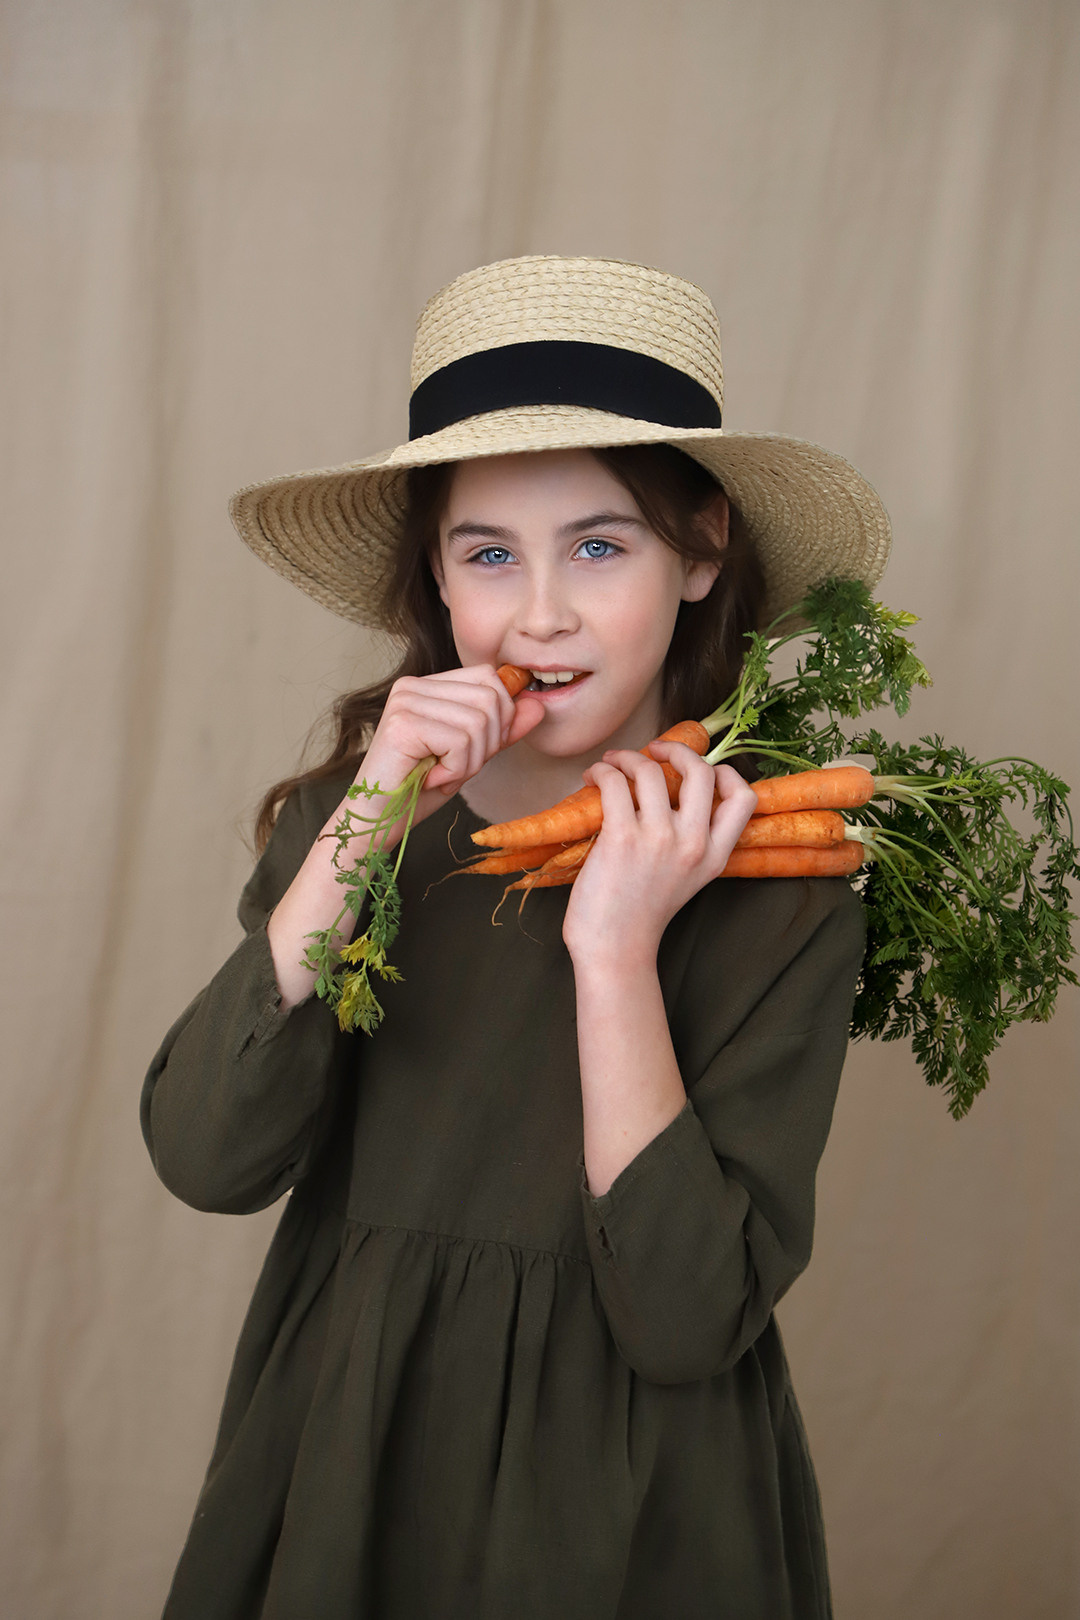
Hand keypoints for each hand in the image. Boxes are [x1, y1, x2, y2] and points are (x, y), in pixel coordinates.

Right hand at [356, 664, 543, 816]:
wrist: (379, 822)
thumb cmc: (418, 790)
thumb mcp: (471, 755)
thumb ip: (503, 729)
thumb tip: (537, 704)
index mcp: (427, 685)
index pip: (489, 677)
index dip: (500, 716)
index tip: (475, 750)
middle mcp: (412, 686)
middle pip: (490, 698)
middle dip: (486, 744)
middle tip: (454, 767)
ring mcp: (405, 702)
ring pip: (479, 723)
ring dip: (469, 762)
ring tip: (441, 774)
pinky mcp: (403, 725)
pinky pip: (461, 741)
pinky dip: (456, 770)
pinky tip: (431, 778)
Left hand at [561, 743, 757, 965]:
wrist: (614, 949)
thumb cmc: (640, 914)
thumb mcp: (686, 880)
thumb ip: (690, 842)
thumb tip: (670, 793)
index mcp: (714, 856)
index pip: (745, 799)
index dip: (726, 773)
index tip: (698, 770)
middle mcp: (693, 844)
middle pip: (702, 771)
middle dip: (677, 750)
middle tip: (654, 751)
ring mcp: (659, 839)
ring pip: (651, 770)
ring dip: (626, 757)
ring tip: (611, 765)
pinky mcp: (622, 837)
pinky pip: (615, 782)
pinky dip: (602, 770)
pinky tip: (593, 778)